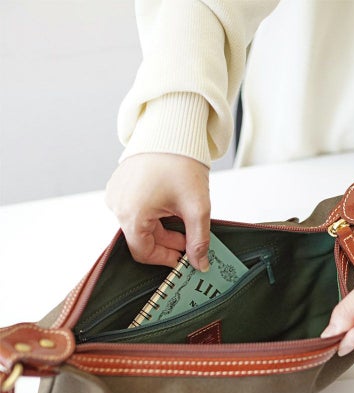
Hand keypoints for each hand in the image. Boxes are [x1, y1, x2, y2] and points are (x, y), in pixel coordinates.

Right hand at [105, 153, 210, 270]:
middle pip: (142, 238)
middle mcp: (117, 205)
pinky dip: (153, 214)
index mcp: (131, 213)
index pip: (143, 253)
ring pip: (139, 225)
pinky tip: (169, 204)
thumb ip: (198, 240)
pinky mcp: (118, 186)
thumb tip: (199, 264)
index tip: (183, 257)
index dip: (165, 258)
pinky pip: (134, 210)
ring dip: (162, 227)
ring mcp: (115, 194)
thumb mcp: (196, 206)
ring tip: (181, 214)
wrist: (171, 128)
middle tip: (189, 236)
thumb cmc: (180, 160)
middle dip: (167, 241)